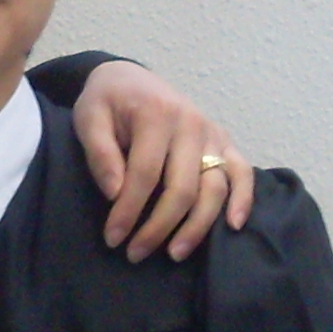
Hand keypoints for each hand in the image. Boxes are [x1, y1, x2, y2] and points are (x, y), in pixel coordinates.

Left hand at [72, 62, 253, 262]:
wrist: (130, 78)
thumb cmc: (107, 101)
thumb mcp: (89, 117)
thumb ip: (100, 153)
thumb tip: (115, 193)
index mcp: (156, 114)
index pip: (145, 174)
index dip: (128, 211)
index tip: (113, 238)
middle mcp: (191, 123)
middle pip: (182, 188)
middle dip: (158, 227)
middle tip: (135, 254)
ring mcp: (212, 133)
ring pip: (215, 187)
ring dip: (196, 226)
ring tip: (174, 253)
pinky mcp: (224, 141)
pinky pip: (242, 172)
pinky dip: (243, 199)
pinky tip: (233, 226)